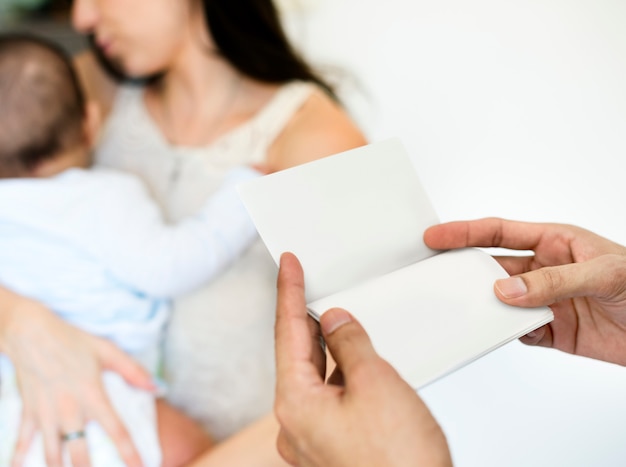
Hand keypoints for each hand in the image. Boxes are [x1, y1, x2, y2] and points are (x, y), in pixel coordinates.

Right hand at [0, 291, 152, 466]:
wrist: (31, 333)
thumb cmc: (72, 341)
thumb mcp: (107, 351)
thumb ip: (133, 371)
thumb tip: (158, 387)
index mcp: (93, 395)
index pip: (116, 430)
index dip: (129, 452)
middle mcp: (70, 409)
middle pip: (80, 452)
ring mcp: (47, 413)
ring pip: (52, 454)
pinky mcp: (29, 412)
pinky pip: (23, 441)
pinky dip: (20, 458)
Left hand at [274, 252, 451, 466]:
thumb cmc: (400, 462)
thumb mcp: (377, 384)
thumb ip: (351, 344)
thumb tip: (336, 320)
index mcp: (297, 404)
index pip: (288, 333)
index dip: (288, 293)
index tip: (287, 265)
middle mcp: (296, 423)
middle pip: (297, 355)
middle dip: (307, 319)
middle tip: (310, 283)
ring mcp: (313, 438)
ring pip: (315, 377)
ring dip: (327, 347)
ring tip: (337, 315)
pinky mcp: (332, 446)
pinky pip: (329, 397)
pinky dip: (340, 373)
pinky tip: (354, 359)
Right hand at [424, 217, 625, 365]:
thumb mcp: (604, 274)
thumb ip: (553, 281)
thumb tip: (506, 291)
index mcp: (554, 242)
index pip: (500, 233)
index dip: (464, 233)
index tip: (436, 237)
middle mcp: (545, 269)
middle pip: (493, 268)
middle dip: (467, 272)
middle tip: (441, 278)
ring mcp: (545, 301)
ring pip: (501, 302)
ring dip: (487, 307)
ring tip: (473, 310)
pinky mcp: (552, 331)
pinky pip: (518, 331)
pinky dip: (508, 332)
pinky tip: (511, 331)